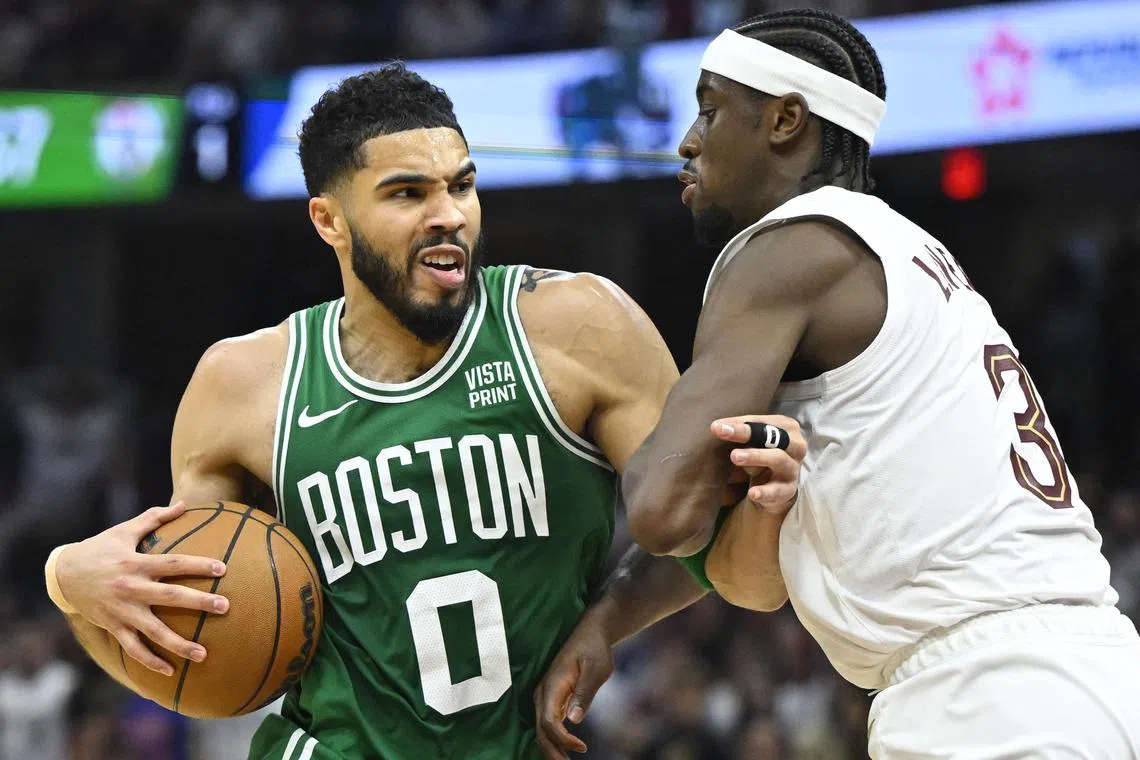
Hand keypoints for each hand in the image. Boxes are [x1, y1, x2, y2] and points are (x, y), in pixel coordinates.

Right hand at [55, 502, 229, 675]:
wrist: (63, 574)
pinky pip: (133, 648)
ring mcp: (122, 611)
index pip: (173, 564)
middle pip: (170, 597)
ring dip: (179, 644)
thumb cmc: (100, 549)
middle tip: (224, 607)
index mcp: (137, 564)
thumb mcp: (125, 530)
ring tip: (203, 654)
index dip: (197, 565)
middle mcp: (131, 589)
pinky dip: (151, 661)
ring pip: (154, 631)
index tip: (223, 568)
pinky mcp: (114, 626)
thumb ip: (154, 518)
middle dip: (199, 603)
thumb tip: (186, 504)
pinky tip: (171, 672)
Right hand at [534, 608, 614, 758]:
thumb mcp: (596, 668)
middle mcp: (543, 692)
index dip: (563, 739)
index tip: (582, 748)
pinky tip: (564, 750)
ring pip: (541, 729)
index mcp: (552, 684)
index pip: (549, 721)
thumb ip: (585, 693)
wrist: (590, 632)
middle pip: (540, 730)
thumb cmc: (594, 648)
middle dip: (551, 752)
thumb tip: (574, 720)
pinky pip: (547, 724)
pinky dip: (553, 739)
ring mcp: (545, 696)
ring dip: (551, 748)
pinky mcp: (552, 699)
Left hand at [711, 415, 806, 515]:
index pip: (762, 421)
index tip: (717, 426)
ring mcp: (792, 468)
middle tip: (724, 433)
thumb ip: (737, 431)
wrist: (774, 486)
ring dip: (756, 456)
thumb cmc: (761, 454)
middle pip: (773, 436)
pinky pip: (778, 491)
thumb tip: (716, 427)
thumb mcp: (752, 441)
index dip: (740, 423)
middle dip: (749, 433)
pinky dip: (765, 492)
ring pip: (778, 459)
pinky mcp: (788, 490)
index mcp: (787, 427)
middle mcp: (795, 446)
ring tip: (734, 456)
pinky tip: (752, 492)